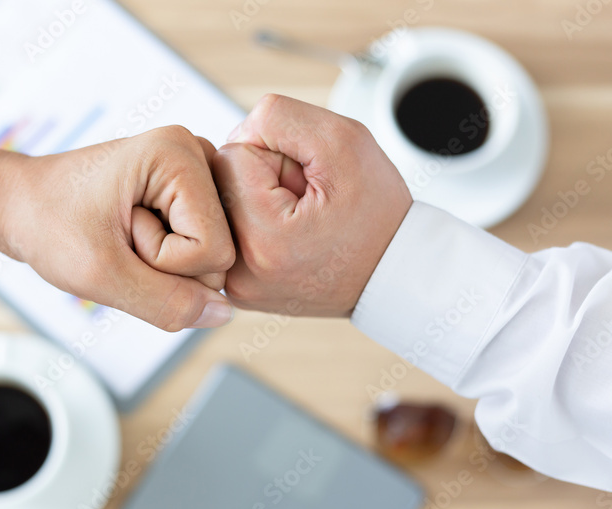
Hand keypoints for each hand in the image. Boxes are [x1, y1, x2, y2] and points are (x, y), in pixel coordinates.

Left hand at [0, 126, 234, 331]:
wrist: (18, 204)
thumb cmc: (47, 225)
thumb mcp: (101, 274)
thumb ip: (166, 302)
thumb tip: (222, 314)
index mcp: (178, 152)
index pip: (214, 251)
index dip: (163, 264)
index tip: (117, 234)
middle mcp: (198, 153)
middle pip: (221, 255)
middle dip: (165, 265)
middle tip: (118, 236)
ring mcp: (198, 172)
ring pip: (212, 258)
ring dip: (164, 264)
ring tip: (122, 234)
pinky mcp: (191, 193)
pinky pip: (201, 252)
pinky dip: (165, 259)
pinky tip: (134, 236)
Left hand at [213, 95, 412, 316]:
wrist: (393, 272)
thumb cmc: (376, 212)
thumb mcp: (343, 140)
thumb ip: (277, 118)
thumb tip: (235, 134)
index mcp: (265, 241)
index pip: (231, 154)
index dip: (275, 156)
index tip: (309, 185)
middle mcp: (241, 273)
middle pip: (219, 181)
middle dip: (262, 178)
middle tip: (306, 203)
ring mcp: (235, 285)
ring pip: (221, 204)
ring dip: (257, 199)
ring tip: (298, 220)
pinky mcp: (236, 286)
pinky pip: (229, 230)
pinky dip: (254, 222)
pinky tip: (287, 235)